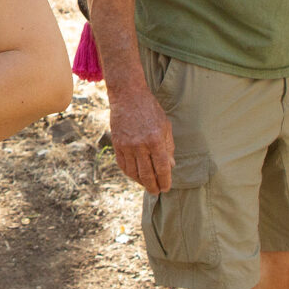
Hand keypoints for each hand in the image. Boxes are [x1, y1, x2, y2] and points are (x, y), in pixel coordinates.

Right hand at [107, 79, 175, 194]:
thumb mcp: (165, 126)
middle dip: (153, 186)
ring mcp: (127, 146)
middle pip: (147, 174)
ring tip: (147, 185)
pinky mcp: (117, 144)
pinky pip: (123, 165)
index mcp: (155, 140)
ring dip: (141, 182)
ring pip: (133, 172)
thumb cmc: (150, 109)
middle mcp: (140, 145)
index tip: (166, 188)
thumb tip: (171, 166)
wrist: (128, 96)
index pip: (161, 168)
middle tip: (156, 192)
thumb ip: (168, 147)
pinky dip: (129, 173)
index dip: (165, 181)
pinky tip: (135, 175)